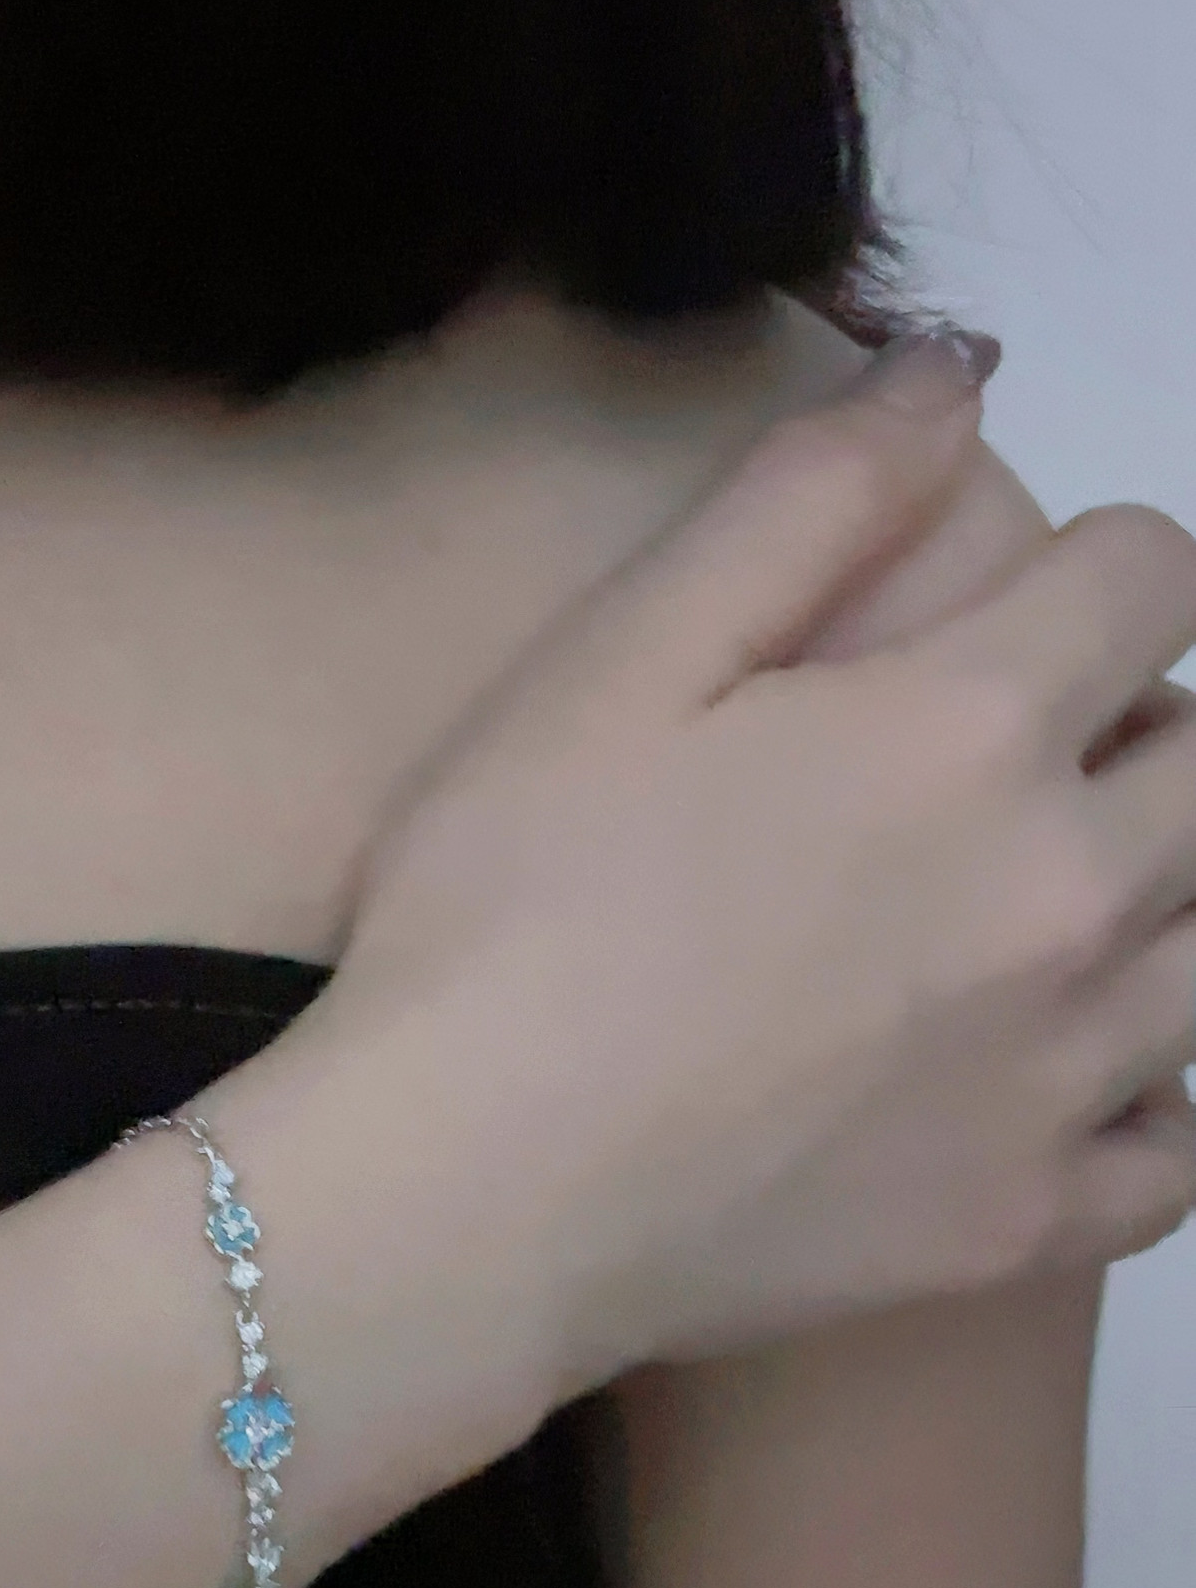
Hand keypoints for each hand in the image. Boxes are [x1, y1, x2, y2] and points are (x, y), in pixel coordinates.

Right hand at [319, 333, 1195, 1391]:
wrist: (465, 1197)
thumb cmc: (505, 912)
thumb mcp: (614, 662)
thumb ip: (804, 499)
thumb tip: (961, 366)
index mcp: (967, 729)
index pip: (1152, 576)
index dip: (1095, 568)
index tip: (1010, 613)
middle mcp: (1067, 889)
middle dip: (1143, 729)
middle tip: (1012, 767)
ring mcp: (1067, 1073)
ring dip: (1160, 899)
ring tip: (1040, 917)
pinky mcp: (1031, 1221)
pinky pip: (1183, 1155)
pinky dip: (1155, 1106)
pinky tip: (1070, 1083)